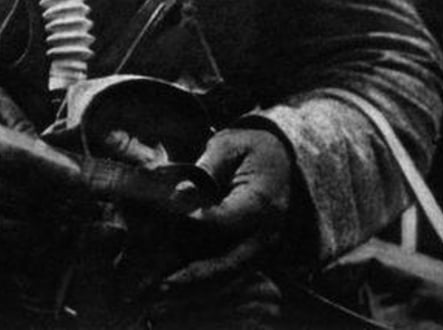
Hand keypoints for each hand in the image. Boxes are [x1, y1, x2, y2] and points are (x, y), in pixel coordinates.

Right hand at [0, 80, 91, 263]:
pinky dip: (23, 245)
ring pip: (10, 230)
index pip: (18, 159)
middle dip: (58, 204)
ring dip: (45, 229)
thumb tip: (51, 153)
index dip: (53, 173)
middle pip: (19, 198)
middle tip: (84, 203)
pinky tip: (41, 232)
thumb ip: (19, 121)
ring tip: (65, 218)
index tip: (80, 182)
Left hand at [100, 125, 293, 296]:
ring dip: (195, 289)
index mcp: (262, 202)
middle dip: (193, 276)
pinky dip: (204, 286)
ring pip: (228, 278)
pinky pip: (230, 277)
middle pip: (229, 263)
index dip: (197, 226)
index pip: (227, 221)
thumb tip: (181, 193)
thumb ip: (207, 169)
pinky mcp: (254, 256)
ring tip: (162, 295)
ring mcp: (263, 249)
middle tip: (160, 285)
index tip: (169, 226)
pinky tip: (176, 291)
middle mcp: (266, 233)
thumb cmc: (250, 148)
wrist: (282, 158)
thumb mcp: (229, 146)